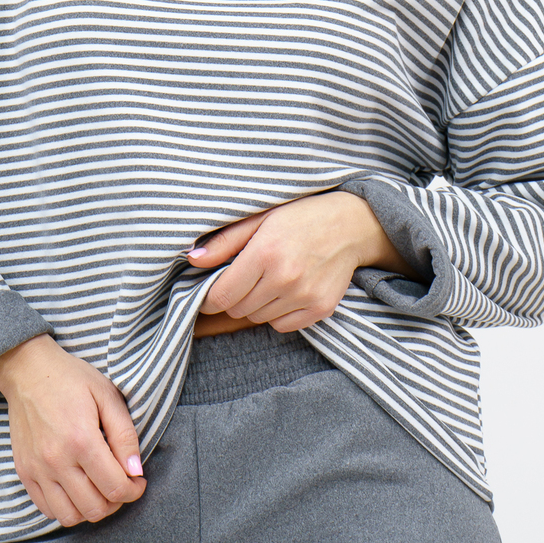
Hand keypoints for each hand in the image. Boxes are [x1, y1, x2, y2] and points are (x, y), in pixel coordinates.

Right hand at [0, 334, 145, 526]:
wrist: (29, 372)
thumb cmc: (71, 379)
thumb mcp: (107, 396)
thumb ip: (125, 435)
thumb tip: (135, 471)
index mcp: (81, 439)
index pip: (115, 487)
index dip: (134, 490)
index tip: (138, 480)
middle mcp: (56, 460)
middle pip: (95, 508)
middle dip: (117, 502)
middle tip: (122, 484)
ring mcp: (37, 469)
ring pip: (70, 516)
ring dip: (92, 509)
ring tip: (100, 489)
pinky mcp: (24, 472)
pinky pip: (47, 509)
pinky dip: (67, 508)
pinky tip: (78, 489)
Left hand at [188, 191, 406, 332]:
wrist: (351, 224)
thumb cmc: (301, 216)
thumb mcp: (259, 218)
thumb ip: (224, 242)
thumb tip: (192, 260)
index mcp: (265, 252)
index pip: (221, 295)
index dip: (208, 297)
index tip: (209, 291)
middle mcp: (284, 278)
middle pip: (238, 309)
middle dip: (233, 297)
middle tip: (244, 278)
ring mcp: (304, 296)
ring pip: (258, 318)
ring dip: (255, 304)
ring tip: (268, 279)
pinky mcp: (320, 309)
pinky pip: (282, 325)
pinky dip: (277, 313)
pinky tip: (286, 290)